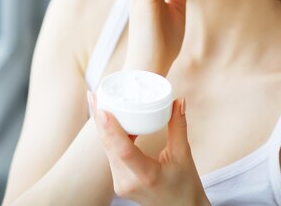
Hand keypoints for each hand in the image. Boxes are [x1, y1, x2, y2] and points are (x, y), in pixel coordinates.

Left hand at [88, 91, 210, 205]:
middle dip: (99, 119)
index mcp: (147, 175)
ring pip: (107, 149)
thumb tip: (179, 100)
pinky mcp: (119, 182)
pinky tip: (108, 119)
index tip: (102, 108)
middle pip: (109, 146)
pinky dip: (110, 136)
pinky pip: (111, 154)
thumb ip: (179, 126)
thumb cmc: (186, 186)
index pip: (124, 151)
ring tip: (98, 101)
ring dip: (102, 126)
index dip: (111, 128)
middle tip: (94, 93)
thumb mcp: (184, 155)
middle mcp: (128, 181)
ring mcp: (120, 184)